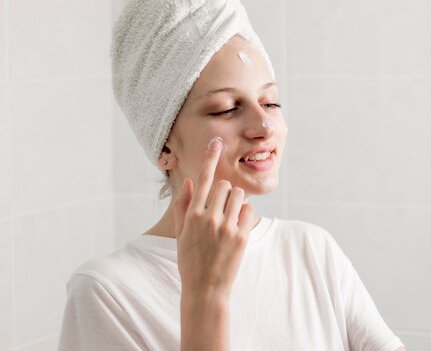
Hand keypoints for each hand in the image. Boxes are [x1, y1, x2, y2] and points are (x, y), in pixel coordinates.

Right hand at [173, 137, 258, 298]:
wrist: (205, 289)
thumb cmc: (190, 261)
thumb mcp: (181, 233)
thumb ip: (183, 206)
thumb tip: (189, 182)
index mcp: (192, 215)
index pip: (204, 180)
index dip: (210, 159)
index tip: (216, 142)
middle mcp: (209, 218)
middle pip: (225, 186)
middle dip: (225, 193)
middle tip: (222, 210)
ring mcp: (226, 227)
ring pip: (239, 196)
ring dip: (237, 202)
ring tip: (230, 219)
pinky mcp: (241, 236)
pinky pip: (250, 211)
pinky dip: (246, 215)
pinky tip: (238, 228)